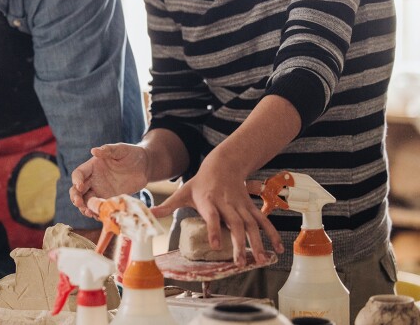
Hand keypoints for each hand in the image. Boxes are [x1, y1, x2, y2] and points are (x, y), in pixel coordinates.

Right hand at [70, 143, 148, 217]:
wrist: (145, 166)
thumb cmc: (132, 154)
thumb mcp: (121, 150)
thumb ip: (108, 150)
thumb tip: (94, 151)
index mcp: (93, 166)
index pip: (79, 174)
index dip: (76, 180)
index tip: (79, 186)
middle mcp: (93, 179)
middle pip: (78, 190)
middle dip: (76, 197)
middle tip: (78, 203)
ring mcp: (100, 190)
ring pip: (86, 201)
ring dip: (84, 207)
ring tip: (88, 212)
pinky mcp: (109, 199)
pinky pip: (99, 207)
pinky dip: (96, 212)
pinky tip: (97, 216)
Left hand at [151, 155, 283, 265]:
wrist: (223, 164)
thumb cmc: (199, 182)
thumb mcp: (182, 192)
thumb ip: (167, 206)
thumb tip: (148, 214)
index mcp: (208, 200)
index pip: (212, 216)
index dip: (214, 230)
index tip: (217, 246)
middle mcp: (226, 203)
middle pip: (235, 223)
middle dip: (239, 243)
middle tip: (240, 262)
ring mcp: (241, 205)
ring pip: (251, 224)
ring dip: (257, 242)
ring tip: (261, 260)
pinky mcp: (251, 206)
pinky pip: (263, 221)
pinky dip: (271, 233)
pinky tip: (277, 248)